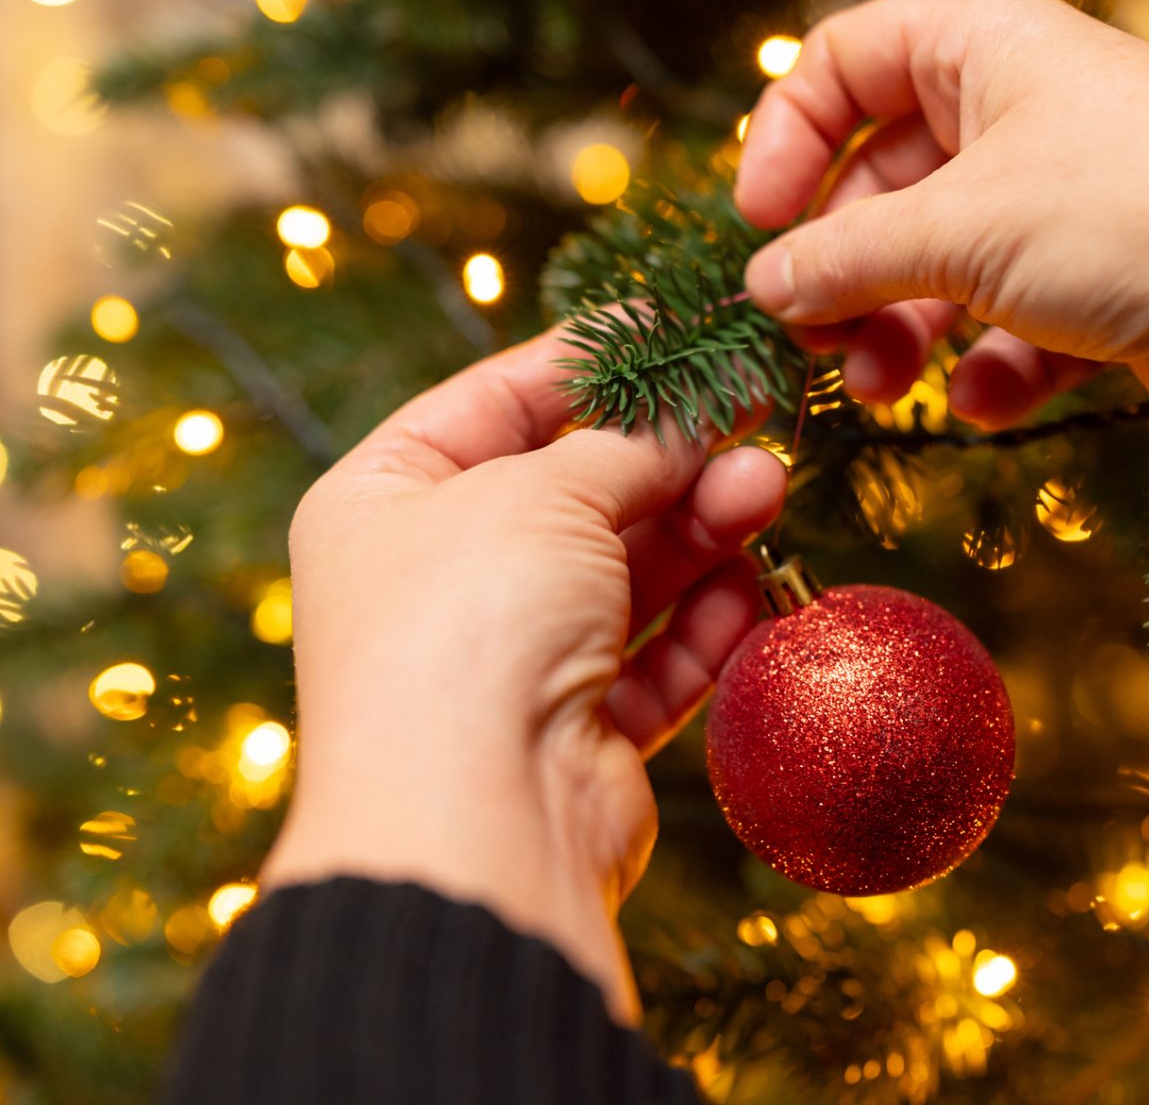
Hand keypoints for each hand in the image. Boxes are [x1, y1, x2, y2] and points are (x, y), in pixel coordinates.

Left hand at [262, 329, 784, 1021]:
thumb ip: (627, 444)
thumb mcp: (541, 492)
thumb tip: (695, 411)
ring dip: (701, 530)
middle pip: (576, 488)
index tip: (680, 326)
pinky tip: (745, 591)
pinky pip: (651, 661)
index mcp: (383, 499)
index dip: (592, 361)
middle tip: (756, 411)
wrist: (472, 822)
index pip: (496, 400)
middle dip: (669, 454)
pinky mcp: (574, 733)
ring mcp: (506, 658)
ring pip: (626, 572)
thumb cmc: (467, 627)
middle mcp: (438, 577)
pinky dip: (701, 626)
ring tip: (765, 492)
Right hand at [734, 0, 1148, 526]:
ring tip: (885, 390)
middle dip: (844, 269)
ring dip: (904, 334)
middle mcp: (1027, 115)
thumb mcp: (958, 227)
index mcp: (986, 50)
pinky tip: (993, 404)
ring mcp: (1071, 205)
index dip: (788, 138)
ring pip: (945, 268)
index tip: (757, 224)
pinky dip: (996, 371)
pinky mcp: (1110, 291)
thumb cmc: (1135, 213)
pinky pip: (1017, 328)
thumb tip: (764, 284)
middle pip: (887, 184)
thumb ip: (842, 257)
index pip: (848, 62)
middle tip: (814, 342)